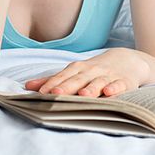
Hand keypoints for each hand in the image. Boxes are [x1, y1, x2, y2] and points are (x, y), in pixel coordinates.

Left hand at [24, 48, 150, 97]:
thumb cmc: (94, 69)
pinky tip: (109, 92)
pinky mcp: (123, 82)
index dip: (53, 84)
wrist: (126, 59)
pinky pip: (118, 85)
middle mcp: (92, 71)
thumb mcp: (75, 71)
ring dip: (90, 88)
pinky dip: (114, 88)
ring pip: (97, 82)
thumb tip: (27, 86)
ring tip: (82, 95)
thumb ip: (53, 80)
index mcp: (78, 68)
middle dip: (67, 87)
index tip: (42, 93)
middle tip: (56, 94)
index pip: (63, 76)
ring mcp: (108, 76)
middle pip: (78, 80)